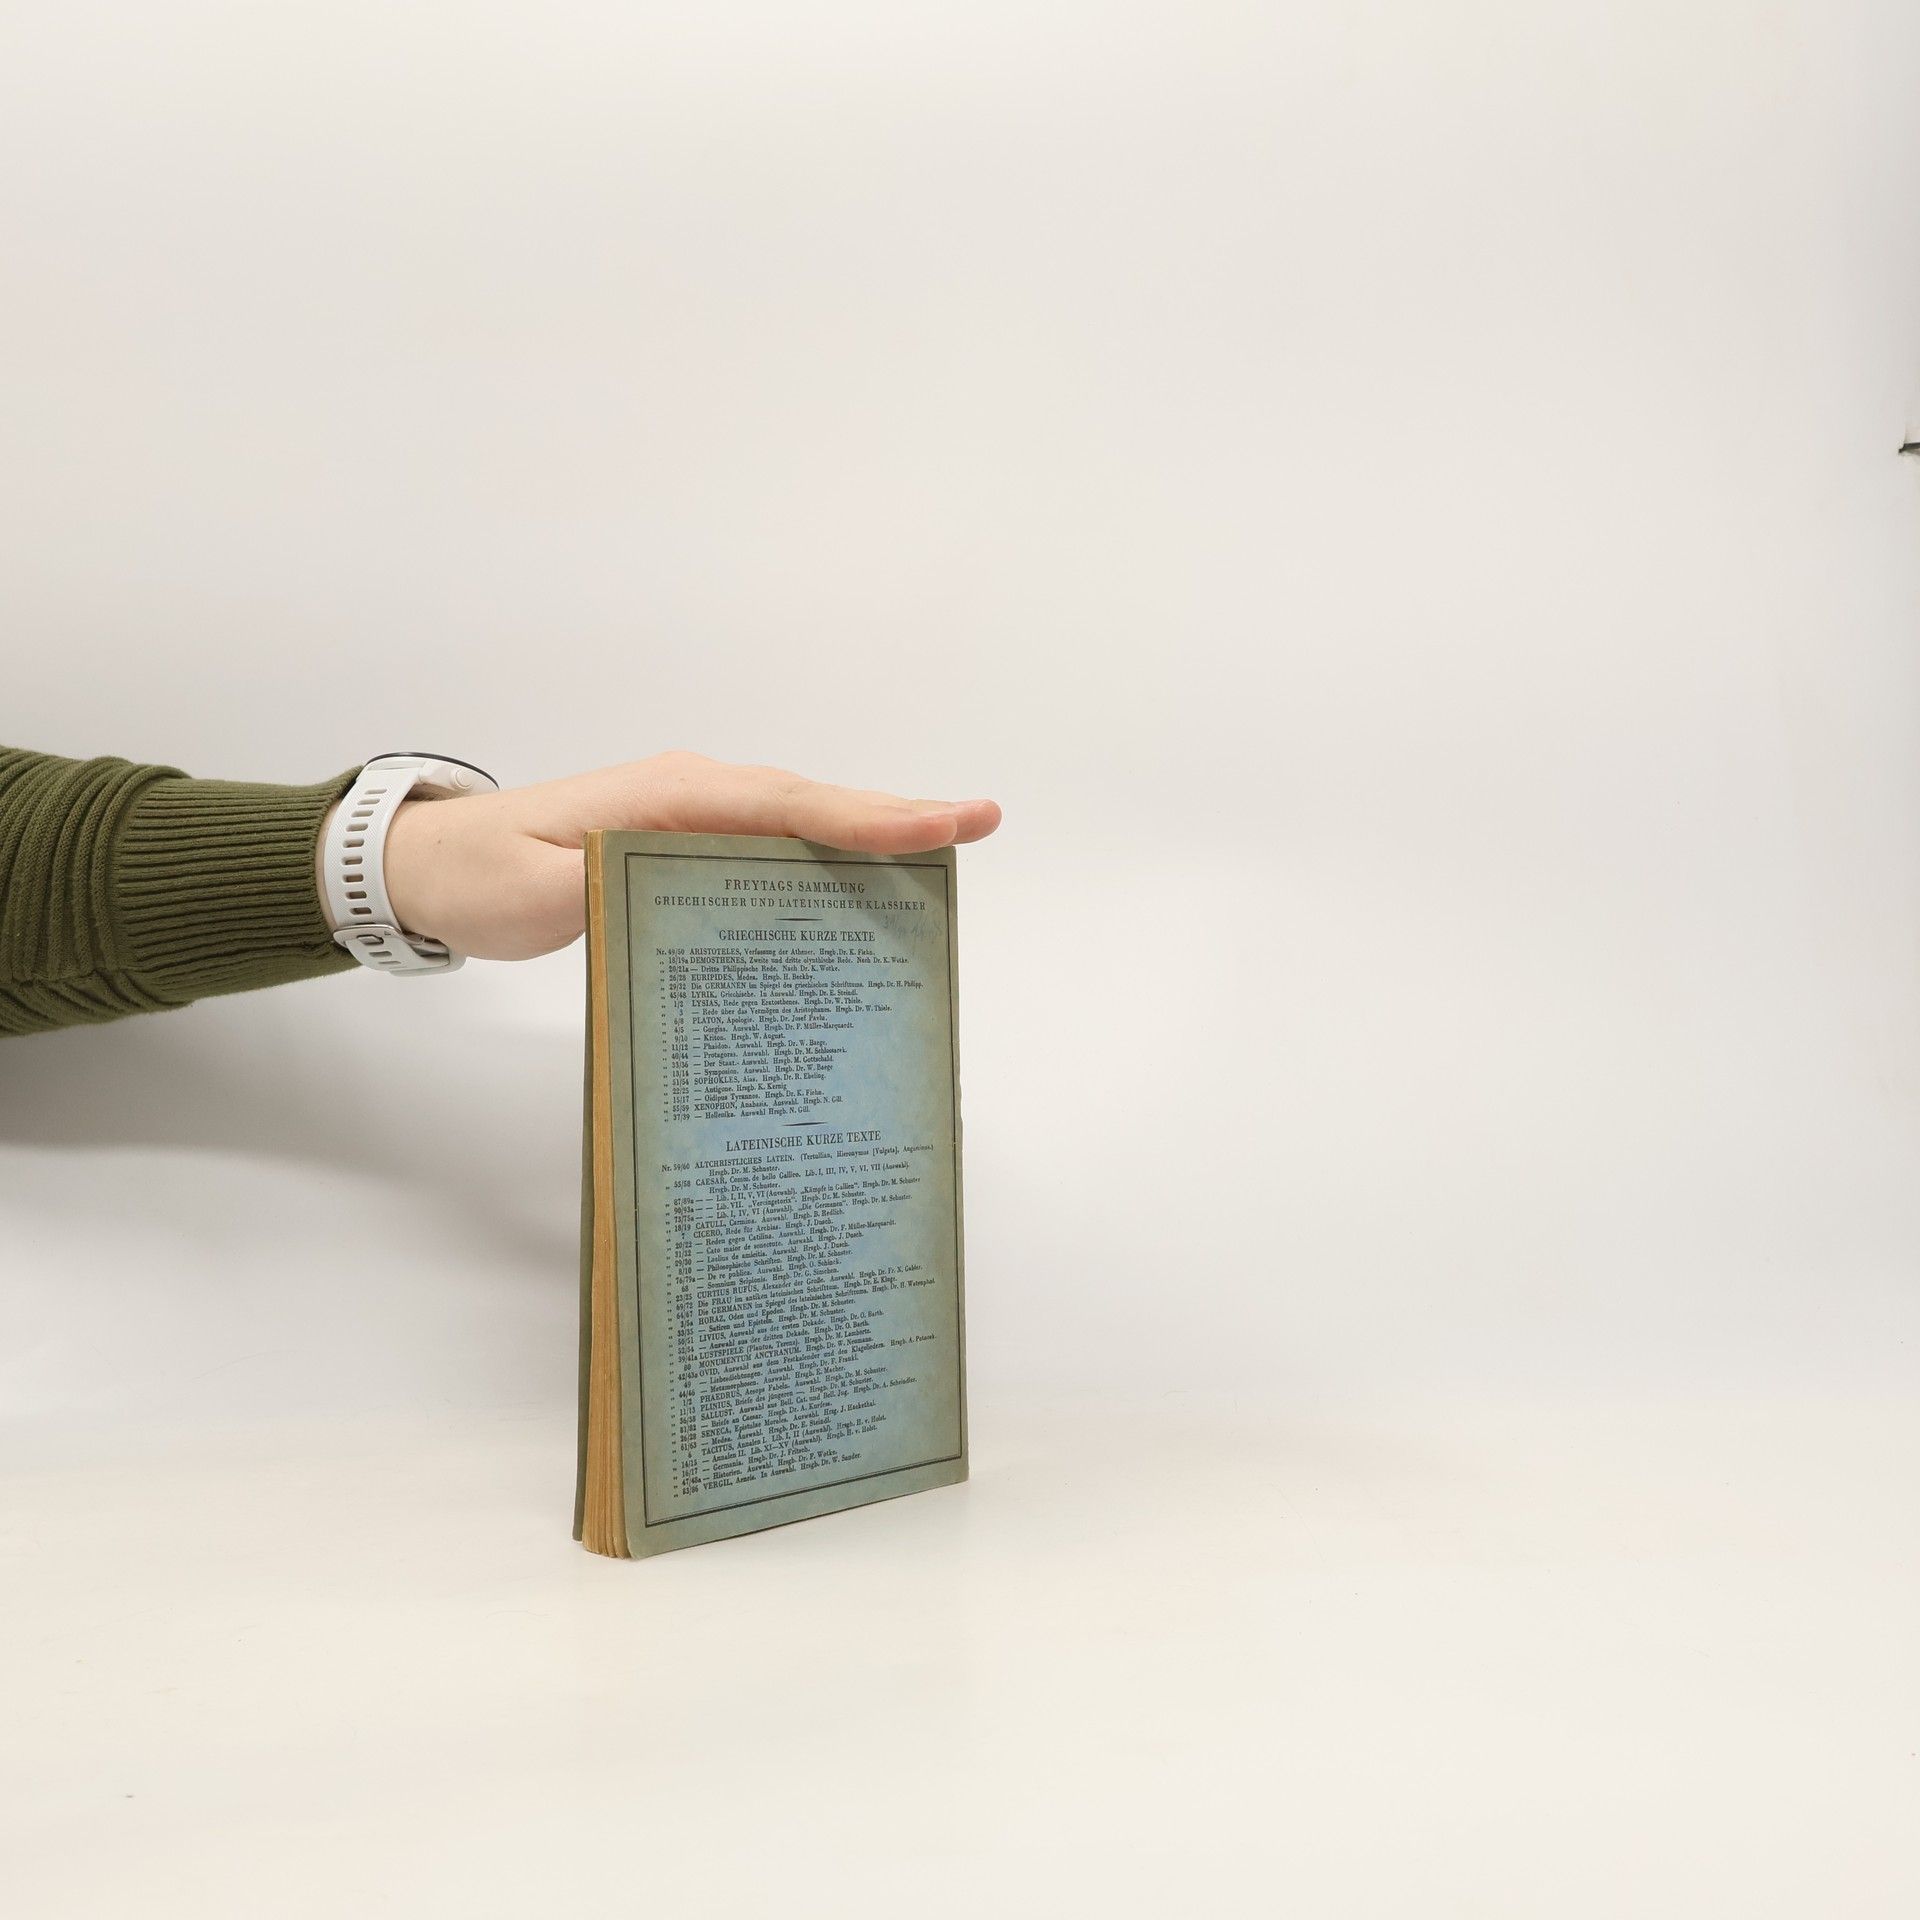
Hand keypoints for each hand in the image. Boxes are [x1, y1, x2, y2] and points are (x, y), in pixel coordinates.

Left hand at [339, 752, 1002, 961]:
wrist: (436, 864)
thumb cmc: (485, 875)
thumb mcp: (540, 889)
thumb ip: (610, 885)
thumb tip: (694, 891)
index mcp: (667, 796)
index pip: (784, 803)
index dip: (866, 815)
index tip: (940, 821)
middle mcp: (691, 794)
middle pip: (810, 805)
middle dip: (894, 817)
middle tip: (978, 825)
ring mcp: (692, 816)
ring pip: (798, 824)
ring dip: (867, 839)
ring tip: (945, 858)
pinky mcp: (687, 844)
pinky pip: (771, 848)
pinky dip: (823, 862)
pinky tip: (857, 896)